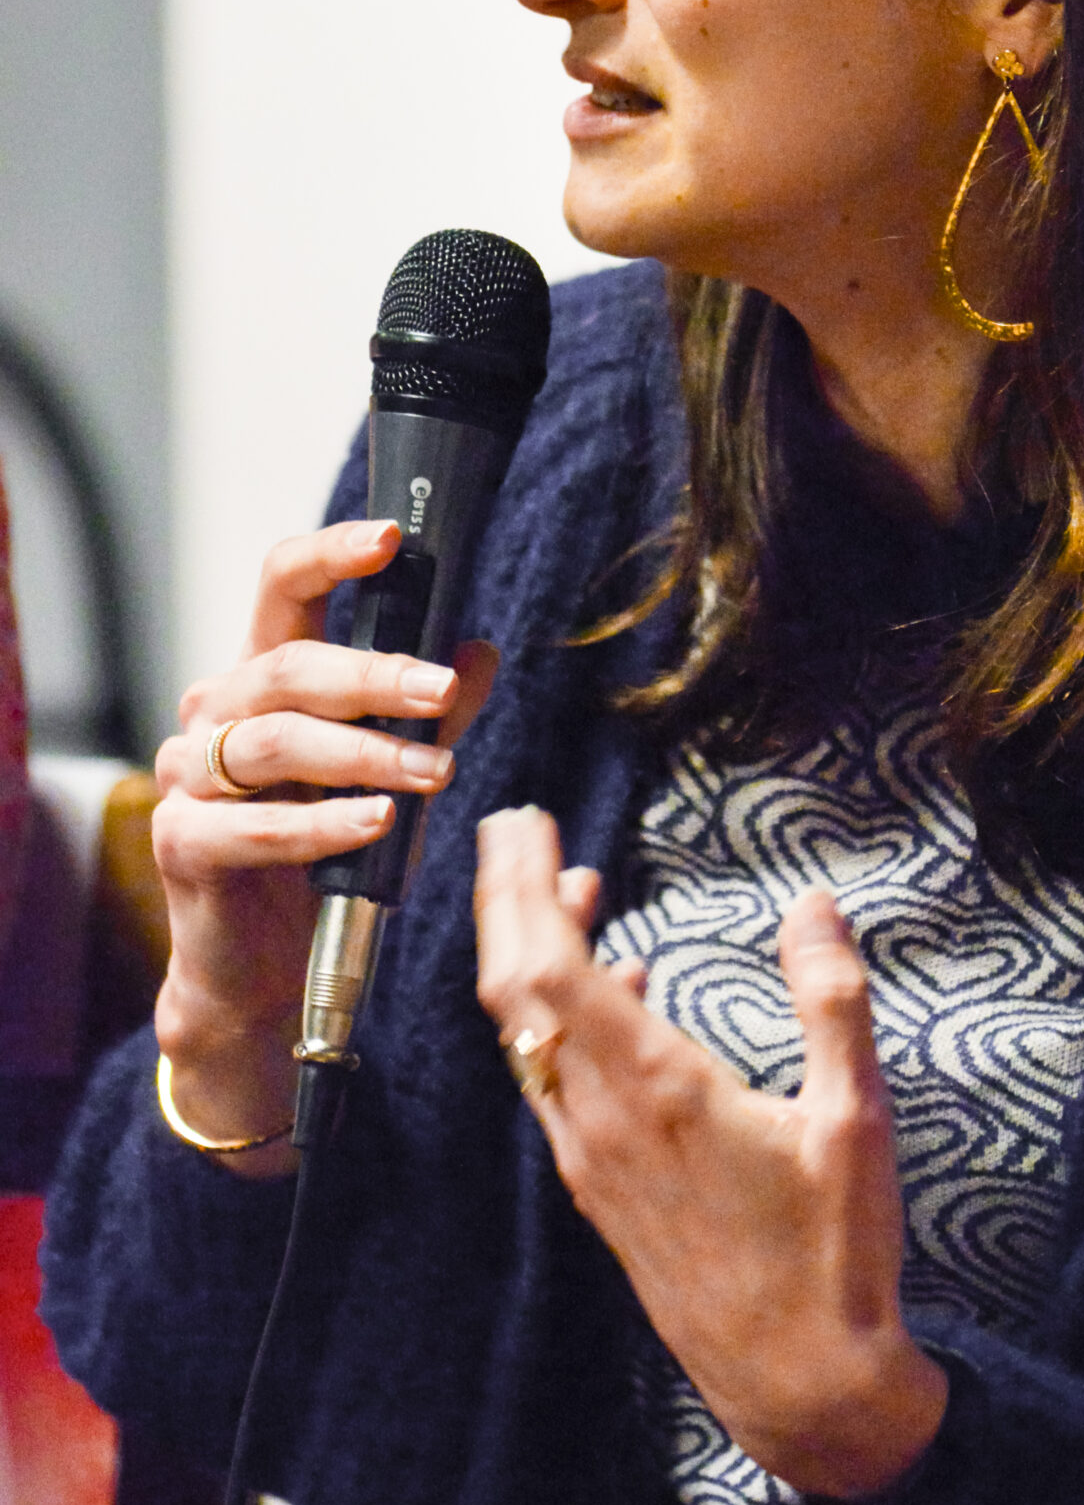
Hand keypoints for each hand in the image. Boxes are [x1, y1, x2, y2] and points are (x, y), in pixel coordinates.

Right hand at [152, 519, 497, 1165]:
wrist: (265, 966)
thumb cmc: (328, 853)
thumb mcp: (394, 771)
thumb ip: (432, 709)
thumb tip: (478, 650)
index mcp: (263, 674)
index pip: (284, 587)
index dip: (332, 554)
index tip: (393, 538)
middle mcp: (216, 711)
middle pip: (287, 666)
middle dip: (372, 674)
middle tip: (440, 691)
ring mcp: (190, 776)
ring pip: (274, 741)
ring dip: (363, 753)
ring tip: (433, 770)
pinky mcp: (183, 842)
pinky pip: (256, 824)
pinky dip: (322, 823)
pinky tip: (376, 824)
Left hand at [474, 805, 947, 1496]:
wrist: (802, 1389)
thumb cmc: (836, 1254)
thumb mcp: (856, 1119)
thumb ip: (833, 1002)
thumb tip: (813, 904)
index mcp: (656, 1089)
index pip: (551, 965)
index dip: (525, 885)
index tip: (522, 817)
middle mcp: (600, 1120)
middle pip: (515, 990)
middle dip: (505, 899)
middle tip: (511, 826)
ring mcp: (593, 1159)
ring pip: (526, 1036)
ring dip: (530, 952)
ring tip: (570, 884)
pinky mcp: (602, 1190)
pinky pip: (554, 1079)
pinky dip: (562, 1012)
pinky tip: (620, 981)